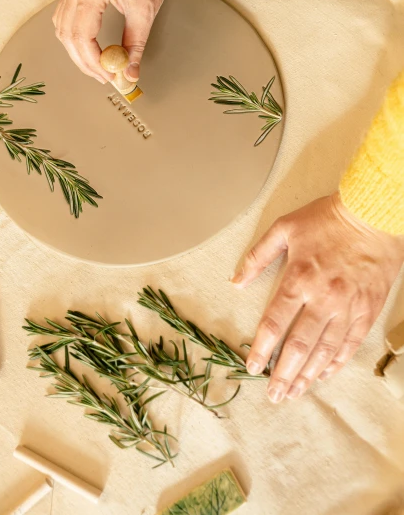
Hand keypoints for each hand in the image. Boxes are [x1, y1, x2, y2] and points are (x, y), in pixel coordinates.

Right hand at [53, 0, 178, 82]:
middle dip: (84, 61)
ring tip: (99, 65)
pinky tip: (89, 46)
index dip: (94, 62)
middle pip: (68, 35)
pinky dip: (73, 35)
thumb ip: (136, 45)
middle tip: (104, 76)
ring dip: (77, 50)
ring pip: (62, 28)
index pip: (82, 36)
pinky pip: (64, 16)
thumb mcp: (146, 11)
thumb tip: (130, 72)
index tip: (109, 75)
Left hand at [232, 193, 403, 401]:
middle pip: (299, 345)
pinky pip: (350, 343)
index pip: (275, 323)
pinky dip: (336, 362)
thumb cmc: (327, 219)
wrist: (373, 214)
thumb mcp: (284, 228)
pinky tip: (324, 374)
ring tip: (295, 392)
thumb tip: (235, 281)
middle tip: (274, 395)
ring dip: (308, 374)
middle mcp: (323, 297)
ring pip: (325, 350)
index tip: (252, 367)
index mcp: (299, 278)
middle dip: (284, 374)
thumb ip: (257, 256)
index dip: (262, 349)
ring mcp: (347, 306)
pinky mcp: (367, 309)